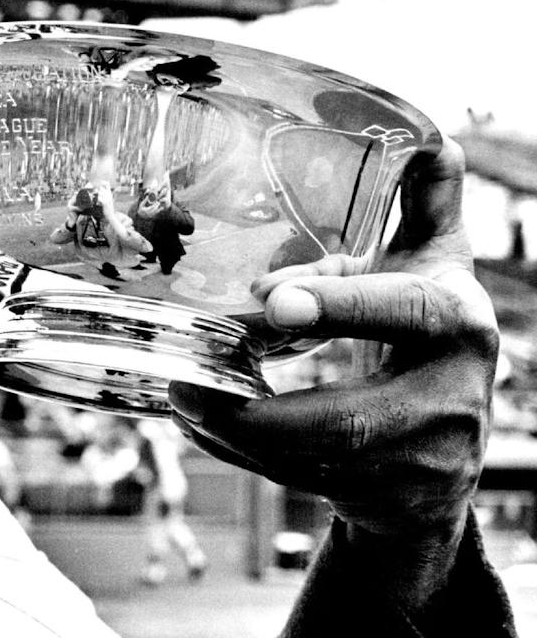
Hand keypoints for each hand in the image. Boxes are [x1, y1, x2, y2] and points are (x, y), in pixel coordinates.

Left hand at [169, 139, 497, 608]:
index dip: (341, 305)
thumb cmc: (428, 334)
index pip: (405, 311)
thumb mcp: (434, 266)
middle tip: (186, 381)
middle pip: (348, 416)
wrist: (454, 448)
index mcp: (455, 323)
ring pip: (313, 458)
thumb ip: (424, 207)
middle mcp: (447, 398)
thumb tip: (437, 141)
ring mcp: (417, 459)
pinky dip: (242, 451)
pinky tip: (204, 420)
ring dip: (235, 432)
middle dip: (259, 408)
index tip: (269, 299)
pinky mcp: (382, 496)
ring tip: (181, 395)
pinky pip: (300, 480)